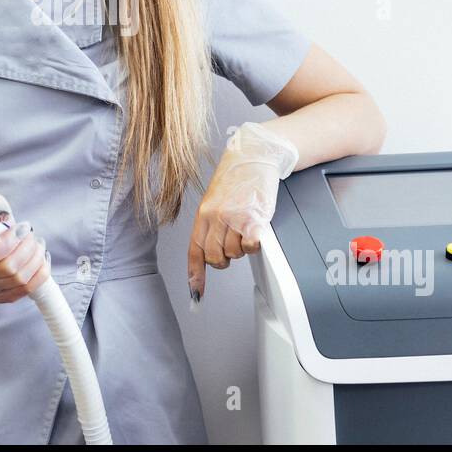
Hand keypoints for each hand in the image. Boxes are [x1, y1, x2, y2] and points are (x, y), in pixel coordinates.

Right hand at [0, 193, 50, 303]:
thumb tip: (2, 217)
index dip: (9, 242)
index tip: (22, 226)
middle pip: (8, 268)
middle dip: (27, 248)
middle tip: (31, 234)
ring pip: (20, 279)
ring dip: (36, 258)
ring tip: (38, 243)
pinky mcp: (3, 296)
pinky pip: (27, 289)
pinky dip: (41, 273)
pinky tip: (42, 258)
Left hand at [187, 122, 298, 304]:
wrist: (254, 156)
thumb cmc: (236, 179)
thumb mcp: (214, 201)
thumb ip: (211, 224)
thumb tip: (210, 250)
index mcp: (203, 214)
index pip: (194, 252)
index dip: (195, 276)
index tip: (196, 294)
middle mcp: (215, 217)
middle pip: (215, 258)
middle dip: (224, 258)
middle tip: (233, 244)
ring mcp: (233, 218)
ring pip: (235, 254)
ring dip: (242, 248)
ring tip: (246, 229)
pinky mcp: (253, 218)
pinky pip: (252, 246)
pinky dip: (255, 244)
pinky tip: (256, 230)